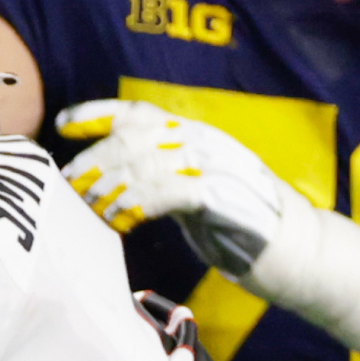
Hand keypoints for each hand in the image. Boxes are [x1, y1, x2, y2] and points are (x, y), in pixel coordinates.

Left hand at [53, 98, 302, 277]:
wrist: (297, 248)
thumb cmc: (237, 222)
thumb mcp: (191, 188)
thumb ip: (158, 174)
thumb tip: (107, 174)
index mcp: (195, 134)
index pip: (139, 112)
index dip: (98, 113)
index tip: (62, 124)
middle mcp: (204, 142)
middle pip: (132, 138)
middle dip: (93, 160)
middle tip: (68, 184)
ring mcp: (215, 166)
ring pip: (144, 164)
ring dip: (108, 188)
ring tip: (89, 208)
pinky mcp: (221, 196)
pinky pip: (165, 192)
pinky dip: (135, 205)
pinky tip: (119, 220)